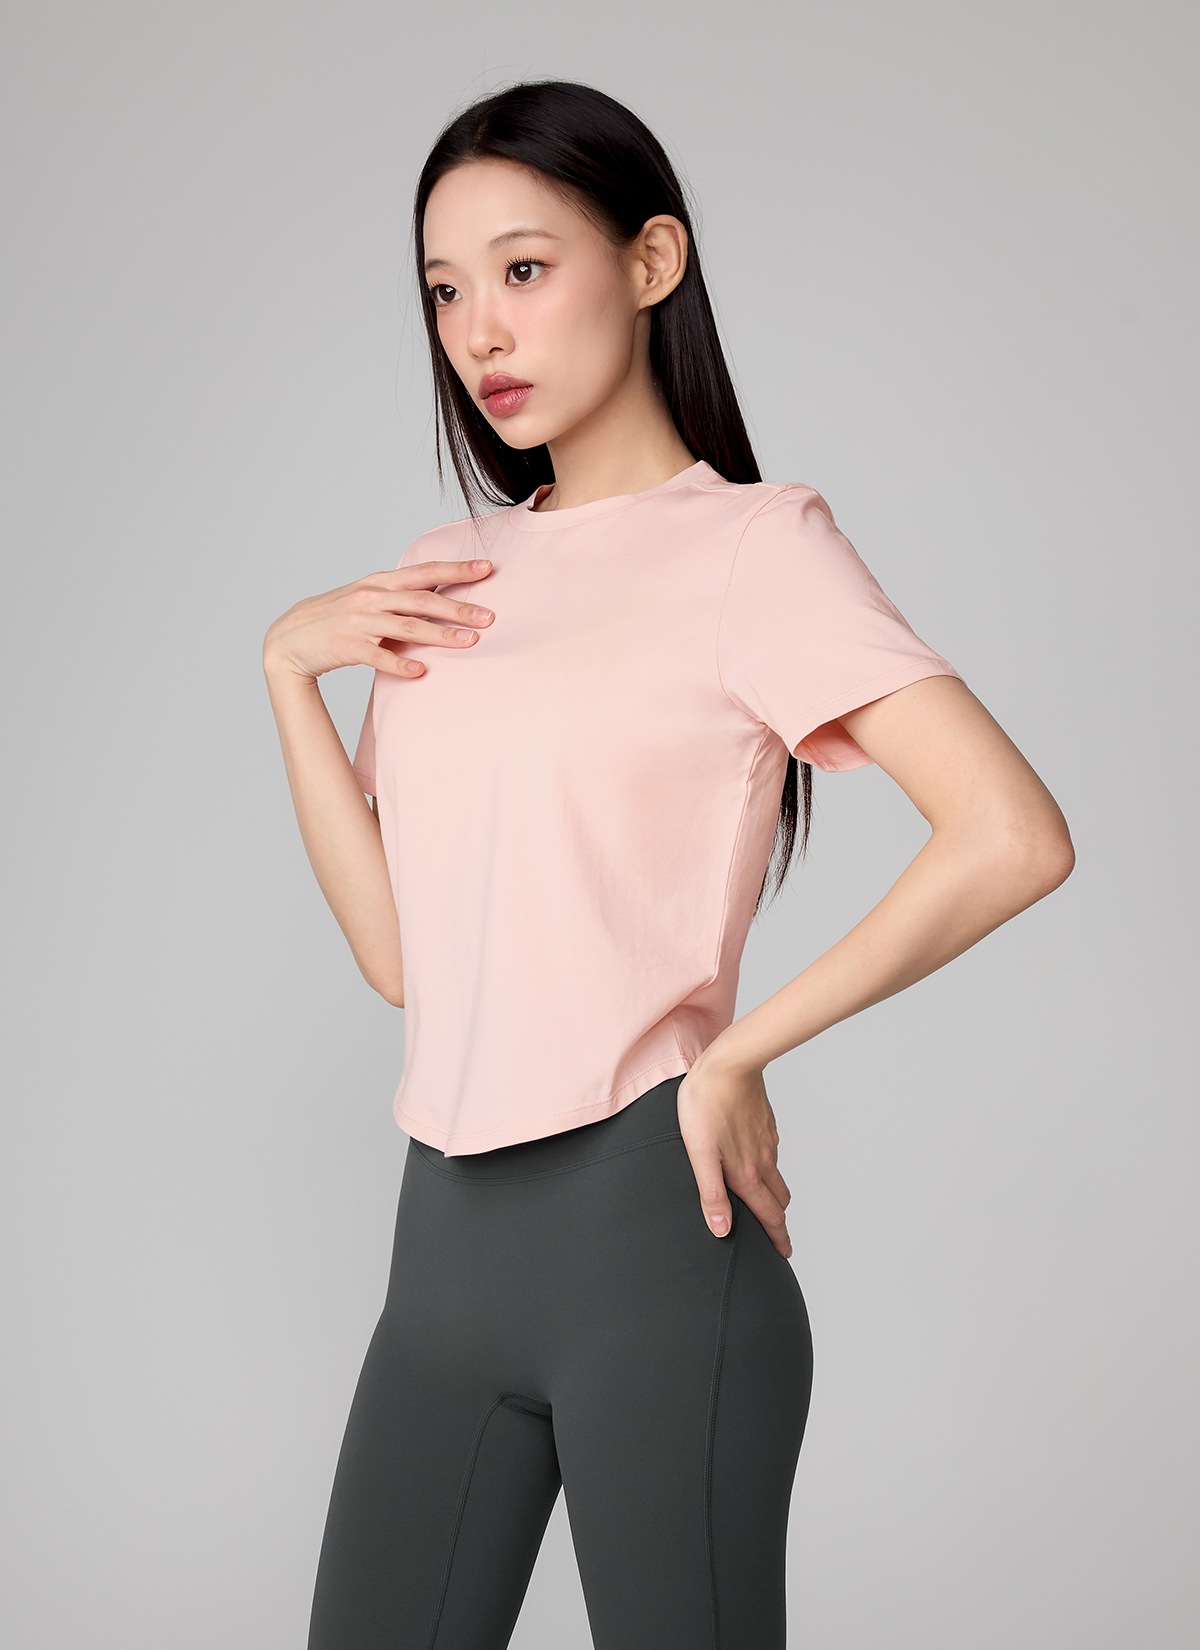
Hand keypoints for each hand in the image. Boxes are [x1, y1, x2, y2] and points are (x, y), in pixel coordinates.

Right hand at [262, 559, 495, 683]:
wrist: (289, 638)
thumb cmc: (335, 618)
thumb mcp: (366, 597)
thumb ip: (399, 596)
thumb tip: (439, 595)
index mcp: (379, 582)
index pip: (424, 572)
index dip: (456, 570)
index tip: (487, 568)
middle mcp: (371, 597)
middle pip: (423, 600)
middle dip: (459, 607)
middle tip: (490, 616)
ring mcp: (359, 621)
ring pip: (407, 627)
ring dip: (441, 634)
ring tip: (470, 642)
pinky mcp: (348, 647)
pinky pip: (379, 657)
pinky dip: (401, 664)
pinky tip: (422, 671)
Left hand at [676, 1049, 792, 1257]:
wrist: (729, 1062)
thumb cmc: (706, 1105)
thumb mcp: (699, 1153)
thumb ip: (711, 1193)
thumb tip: (721, 1229)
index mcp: (746, 1173)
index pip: (768, 1215)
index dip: (777, 1238)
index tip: (785, 1253)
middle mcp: (762, 1160)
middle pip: (778, 1199)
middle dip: (779, 1220)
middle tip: (779, 1237)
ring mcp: (766, 1141)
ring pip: (776, 1177)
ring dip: (776, 1195)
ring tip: (769, 1205)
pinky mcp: (765, 1123)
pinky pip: (771, 1154)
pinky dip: (770, 1168)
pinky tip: (758, 1164)